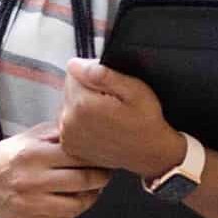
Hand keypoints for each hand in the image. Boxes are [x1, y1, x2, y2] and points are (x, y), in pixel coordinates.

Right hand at [0, 123, 112, 217]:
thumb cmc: (11, 155)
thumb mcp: (31, 136)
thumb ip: (58, 133)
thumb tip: (90, 131)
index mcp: (33, 155)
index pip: (77, 157)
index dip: (97, 158)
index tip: (106, 158)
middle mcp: (31, 181)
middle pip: (82, 182)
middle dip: (101, 178)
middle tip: (106, 174)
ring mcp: (30, 205)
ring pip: (76, 206)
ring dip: (91, 198)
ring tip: (93, 190)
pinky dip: (73, 211)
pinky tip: (74, 201)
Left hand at [58, 59, 184, 179]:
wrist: (150, 153)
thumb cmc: (146, 122)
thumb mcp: (134, 90)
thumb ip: (103, 74)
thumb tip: (76, 64)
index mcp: (83, 104)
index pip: (74, 70)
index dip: (94, 73)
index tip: (110, 85)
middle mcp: (70, 121)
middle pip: (70, 87)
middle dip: (88, 88)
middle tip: (112, 101)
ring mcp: (68, 136)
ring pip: (69, 103)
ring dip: (84, 104)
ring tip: (107, 114)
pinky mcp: (70, 145)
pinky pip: (69, 121)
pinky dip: (81, 121)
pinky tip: (99, 125)